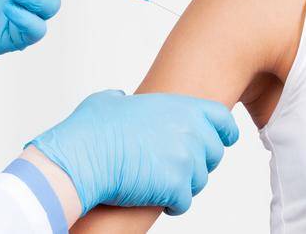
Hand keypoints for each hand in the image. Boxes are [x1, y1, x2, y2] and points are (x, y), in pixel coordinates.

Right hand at [28, 90, 240, 216]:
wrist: (81, 160)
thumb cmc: (89, 133)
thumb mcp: (109, 101)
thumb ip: (125, 99)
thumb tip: (122, 100)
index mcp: (180, 107)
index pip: (222, 119)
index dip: (224, 132)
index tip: (224, 141)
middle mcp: (190, 131)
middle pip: (214, 154)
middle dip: (198, 164)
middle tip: (176, 169)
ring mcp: (185, 160)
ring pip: (199, 181)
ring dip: (182, 185)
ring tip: (159, 185)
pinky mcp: (176, 186)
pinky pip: (184, 202)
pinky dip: (172, 205)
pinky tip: (157, 201)